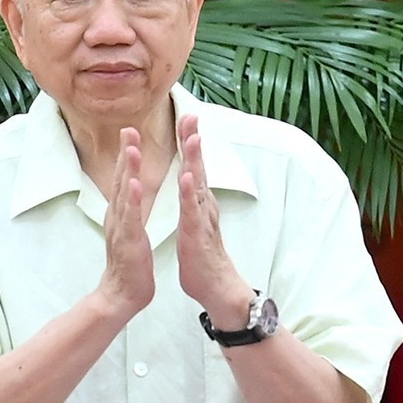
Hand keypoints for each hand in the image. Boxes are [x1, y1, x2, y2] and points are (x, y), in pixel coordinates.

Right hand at [99, 127, 153, 316]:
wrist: (121, 296)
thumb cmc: (130, 266)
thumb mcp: (130, 233)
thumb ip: (129, 214)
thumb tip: (129, 198)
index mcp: (121, 215)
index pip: (125, 180)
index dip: (128, 156)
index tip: (131, 133)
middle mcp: (117, 217)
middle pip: (121, 180)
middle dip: (125, 153)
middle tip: (128, 128)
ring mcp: (121, 228)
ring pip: (124, 194)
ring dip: (127, 170)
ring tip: (132, 148)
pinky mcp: (128, 241)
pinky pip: (131, 218)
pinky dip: (132, 200)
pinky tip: (135, 184)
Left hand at [176, 114, 252, 324]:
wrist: (216, 287)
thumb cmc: (202, 256)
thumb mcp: (194, 221)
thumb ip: (194, 200)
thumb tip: (194, 182)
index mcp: (198, 202)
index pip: (194, 166)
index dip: (189, 142)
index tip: (186, 117)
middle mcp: (204, 205)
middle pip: (199, 167)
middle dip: (194, 141)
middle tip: (191, 115)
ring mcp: (202, 219)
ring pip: (198, 185)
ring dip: (196, 161)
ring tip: (193, 138)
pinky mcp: (197, 235)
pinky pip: (193, 212)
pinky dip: (190, 195)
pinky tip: (187, 180)